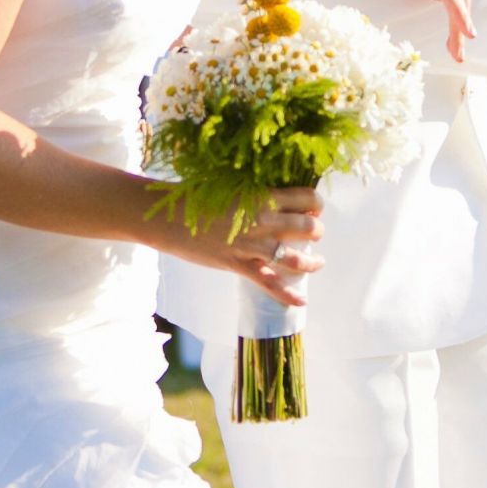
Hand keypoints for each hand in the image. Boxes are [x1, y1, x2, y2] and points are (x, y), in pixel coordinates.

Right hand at [175, 186, 323, 310]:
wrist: (168, 217)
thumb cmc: (196, 196)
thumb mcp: (231, 185)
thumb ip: (254, 192)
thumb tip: (272, 196)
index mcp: (263, 196)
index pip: (306, 198)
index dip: (315, 203)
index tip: (314, 207)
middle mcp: (263, 221)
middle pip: (307, 228)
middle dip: (316, 230)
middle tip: (314, 232)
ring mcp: (252, 245)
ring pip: (295, 258)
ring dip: (312, 261)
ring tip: (318, 262)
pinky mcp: (239, 264)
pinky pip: (269, 282)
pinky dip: (287, 294)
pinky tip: (301, 301)